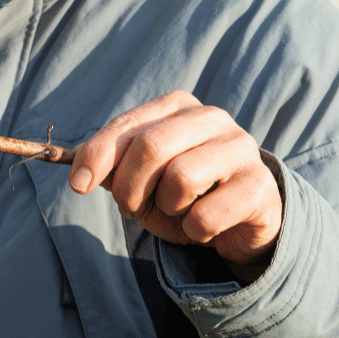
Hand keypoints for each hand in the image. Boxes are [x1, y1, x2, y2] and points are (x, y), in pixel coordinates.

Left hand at [68, 92, 282, 275]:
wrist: (239, 221)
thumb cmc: (182, 194)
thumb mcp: (140, 179)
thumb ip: (111, 168)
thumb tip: (80, 175)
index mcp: (177, 107)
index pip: (125, 126)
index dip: (96, 157)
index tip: (78, 185)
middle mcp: (212, 118)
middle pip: (151, 147)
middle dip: (129, 188)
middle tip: (132, 208)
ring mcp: (241, 148)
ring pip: (181, 177)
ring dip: (167, 208)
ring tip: (178, 210)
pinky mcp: (260, 185)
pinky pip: (206, 215)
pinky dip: (194, 230)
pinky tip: (205, 226)